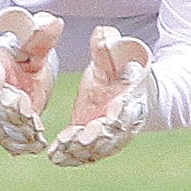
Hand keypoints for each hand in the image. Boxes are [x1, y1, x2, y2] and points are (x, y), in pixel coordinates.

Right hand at [0, 7, 62, 154]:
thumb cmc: (15, 54)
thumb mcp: (26, 42)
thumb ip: (38, 36)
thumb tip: (53, 23)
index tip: (8, 87)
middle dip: (10, 112)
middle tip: (29, 116)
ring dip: (16, 133)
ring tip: (36, 137)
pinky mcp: (0, 127)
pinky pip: (5, 139)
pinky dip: (18, 145)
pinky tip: (33, 147)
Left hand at [47, 27, 151, 165]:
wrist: (134, 91)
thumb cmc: (123, 69)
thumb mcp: (117, 55)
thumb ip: (108, 47)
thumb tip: (101, 33)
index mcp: (133, 98)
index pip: (128, 110)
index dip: (119, 115)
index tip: (108, 118)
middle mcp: (124, 121)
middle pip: (113, 135)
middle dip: (95, 139)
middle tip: (78, 141)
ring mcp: (112, 135)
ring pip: (99, 149)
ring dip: (80, 152)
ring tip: (59, 151)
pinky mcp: (97, 141)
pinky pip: (88, 154)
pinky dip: (73, 157)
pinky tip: (56, 156)